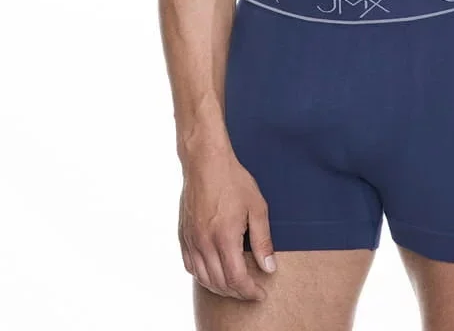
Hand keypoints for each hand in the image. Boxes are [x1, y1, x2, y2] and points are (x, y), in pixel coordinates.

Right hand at [178, 152, 275, 300]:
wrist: (206, 162)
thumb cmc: (233, 180)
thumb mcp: (257, 207)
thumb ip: (263, 240)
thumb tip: (269, 267)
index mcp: (224, 237)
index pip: (237, 279)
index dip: (250, 292)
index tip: (260, 293)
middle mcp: (205, 243)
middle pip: (220, 283)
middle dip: (238, 293)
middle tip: (251, 290)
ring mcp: (191, 240)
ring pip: (204, 278)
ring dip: (220, 288)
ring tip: (236, 285)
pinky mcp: (183, 235)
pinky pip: (191, 266)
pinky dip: (203, 276)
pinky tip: (214, 273)